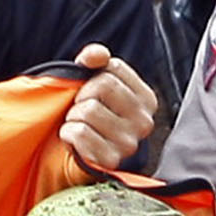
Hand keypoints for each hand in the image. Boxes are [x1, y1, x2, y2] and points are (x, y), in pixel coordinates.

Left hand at [57, 48, 162, 170]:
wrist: (75, 154)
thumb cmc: (88, 114)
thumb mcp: (92, 81)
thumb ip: (95, 60)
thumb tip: (95, 55)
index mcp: (146, 100)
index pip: (114, 67)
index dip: (93, 75)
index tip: (91, 90)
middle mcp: (144, 122)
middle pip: (102, 86)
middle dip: (82, 95)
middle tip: (81, 109)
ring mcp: (129, 143)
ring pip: (89, 109)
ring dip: (73, 116)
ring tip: (78, 124)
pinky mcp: (110, 161)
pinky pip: (79, 132)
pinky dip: (68, 133)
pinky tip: (73, 139)